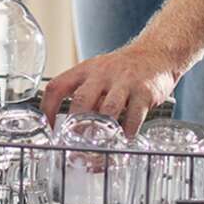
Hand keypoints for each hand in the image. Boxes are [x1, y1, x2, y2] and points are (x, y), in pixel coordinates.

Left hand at [41, 42, 179, 138]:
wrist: (156, 53)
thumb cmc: (123, 69)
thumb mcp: (98, 74)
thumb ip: (86, 97)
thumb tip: (70, 128)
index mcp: (85, 70)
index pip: (57, 86)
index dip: (48, 109)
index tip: (48, 129)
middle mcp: (102, 74)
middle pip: (82, 100)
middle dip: (76, 126)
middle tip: (74, 146)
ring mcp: (125, 82)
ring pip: (108, 109)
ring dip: (102, 132)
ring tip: (98, 149)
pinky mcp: (145, 91)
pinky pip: (134, 116)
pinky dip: (127, 132)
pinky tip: (124, 140)